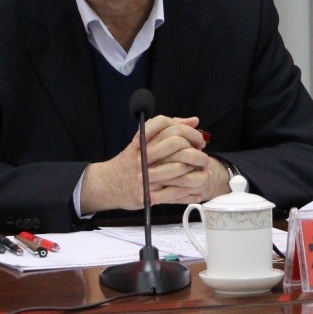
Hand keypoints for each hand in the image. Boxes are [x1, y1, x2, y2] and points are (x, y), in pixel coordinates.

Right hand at [79, 115, 229, 212]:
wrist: (108, 183)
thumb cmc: (130, 161)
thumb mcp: (146, 140)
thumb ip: (170, 128)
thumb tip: (194, 121)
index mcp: (145, 138)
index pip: (171, 126)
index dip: (190, 133)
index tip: (199, 142)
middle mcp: (145, 153)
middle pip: (177, 144)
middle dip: (196, 152)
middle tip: (203, 158)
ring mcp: (145, 173)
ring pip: (178, 169)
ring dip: (195, 172)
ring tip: (204, 174)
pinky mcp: (146, 192)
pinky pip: (173, 192)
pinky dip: (188, 192)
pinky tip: (196, 191)